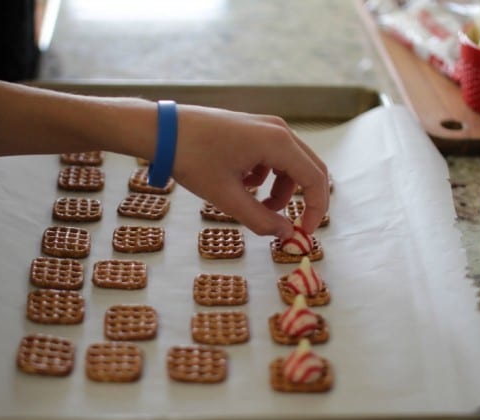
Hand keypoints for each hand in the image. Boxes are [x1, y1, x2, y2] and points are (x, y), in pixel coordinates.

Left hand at [172, 104, 328, 238]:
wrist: (163, 130)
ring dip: (281, 191)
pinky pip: (274, 158)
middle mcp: (279, 130)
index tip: (305, 233)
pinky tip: (241, 184)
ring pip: (291, 165)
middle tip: (293, 226)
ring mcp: (267, 126)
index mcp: (278, 142)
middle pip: (309, 169)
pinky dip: (266, 177)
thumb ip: (261, 219)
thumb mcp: (226, 197)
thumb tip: (287, 233)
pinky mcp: (254, 129)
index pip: (315, 179)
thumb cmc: (193, 159)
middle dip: (305, 201)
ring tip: (255, 206)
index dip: (316, 209)